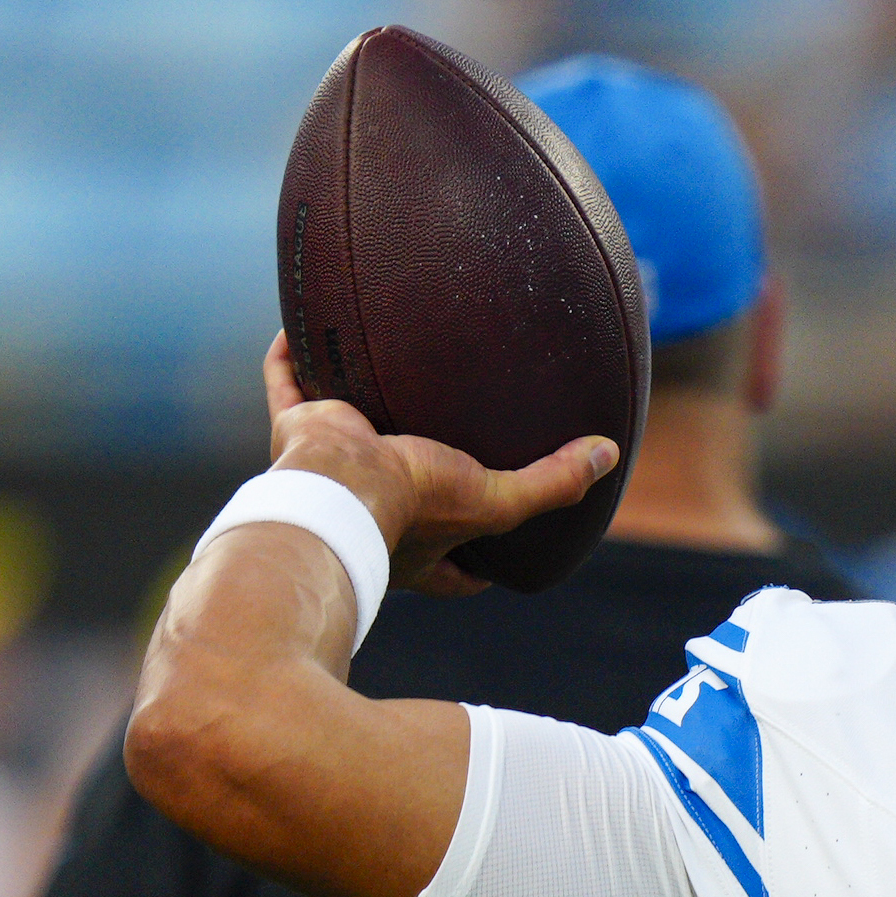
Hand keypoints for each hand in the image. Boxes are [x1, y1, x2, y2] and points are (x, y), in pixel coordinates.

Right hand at [259, 333, 616, 597]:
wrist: (339, 489)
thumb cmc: (417, 507)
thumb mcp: (498, 502)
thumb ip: (555, 484)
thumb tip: (608, 455)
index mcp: (419, 544)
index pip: (451, 570)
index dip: (473, 567)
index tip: (494, 556)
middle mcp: (373, 510)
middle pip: (397, 495)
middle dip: (412, 474)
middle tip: (436, 442)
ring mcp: (331, 467)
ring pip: (342, 435)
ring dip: (352, 405)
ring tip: (375, 372)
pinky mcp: (299, 428)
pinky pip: (288, 383)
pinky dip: (292, 357)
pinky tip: (302, 326)